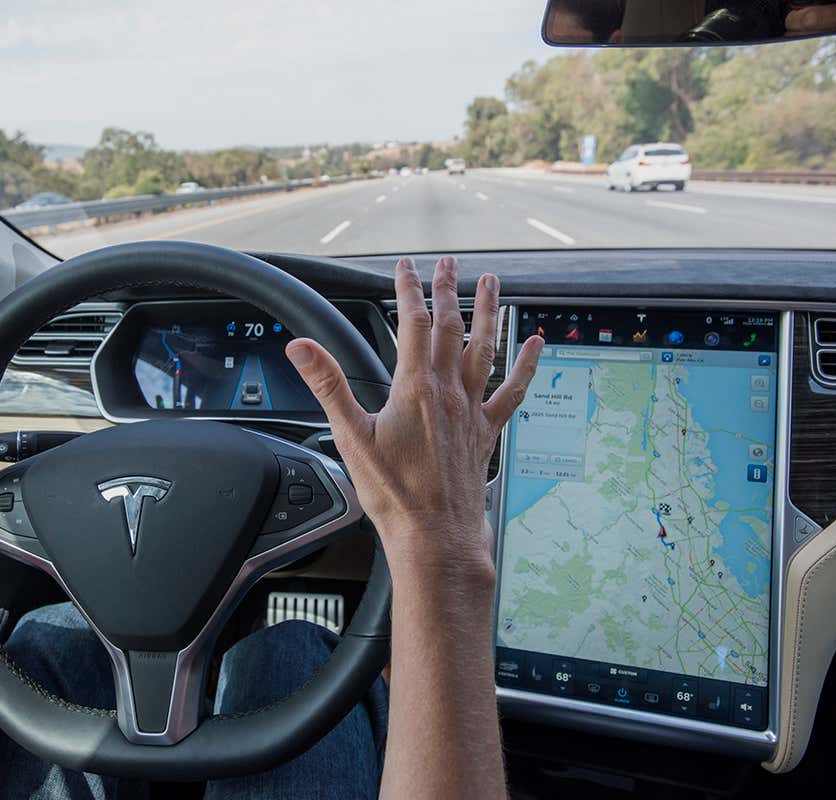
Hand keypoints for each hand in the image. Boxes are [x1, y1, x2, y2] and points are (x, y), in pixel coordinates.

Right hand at [286, 256, 542, 578]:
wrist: (435, 536)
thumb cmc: (394, 494)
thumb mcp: (351, 437)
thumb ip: (328, 385)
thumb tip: (301, 348)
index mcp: (414, 388)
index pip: (412, 323)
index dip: (408, 290)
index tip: (406, 266)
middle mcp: (448, 392)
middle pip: (450, 327)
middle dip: (446, 290)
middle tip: (447, 262)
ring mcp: (472, 411)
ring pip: (484, 348)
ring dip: (487, 312)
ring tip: (491, 282)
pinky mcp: (485, 433)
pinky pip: (511, 391)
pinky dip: (524, 365)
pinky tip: (534, 344)